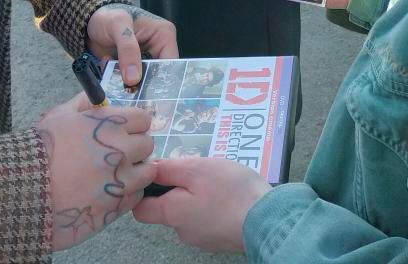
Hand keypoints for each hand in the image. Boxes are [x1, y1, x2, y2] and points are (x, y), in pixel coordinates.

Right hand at [37, 94, 154, 251]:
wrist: (25, 193)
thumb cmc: (40, 150)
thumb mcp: (59, 116)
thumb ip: (83, 104)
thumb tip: (96, 99)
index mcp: (110, 124)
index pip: (143, 119)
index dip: (133, 124)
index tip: (123, 131)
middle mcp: (122, 150)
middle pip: (147, 144)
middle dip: (135, 147)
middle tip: (118, 153)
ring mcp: (121, 181)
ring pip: (147, 172)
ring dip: (135, 172)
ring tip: (115, 175)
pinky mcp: (117, 207)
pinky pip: (135, 197)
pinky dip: (127, 194)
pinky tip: (109, 192)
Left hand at [86, 3, 178, 86]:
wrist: (91, 22)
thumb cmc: (108, 16)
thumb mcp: (118, 25)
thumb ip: (127, 49)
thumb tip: (134, 79)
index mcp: (165, 36)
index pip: (170, 65)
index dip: (161, 81)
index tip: (146, 94)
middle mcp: (159, 50)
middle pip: (159, 77)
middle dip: (143, 86)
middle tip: (127, 91)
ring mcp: (145, 62)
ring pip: (144, 83)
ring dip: (128, 85)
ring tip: (114, 78)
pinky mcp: (132, 71)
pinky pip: (131, 84)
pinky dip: (120, 84)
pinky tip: (109, 75)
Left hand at [133, 156, 269, 251]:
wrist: (267, 219)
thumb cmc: (229, 190)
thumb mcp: (196, 169)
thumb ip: (168, 170)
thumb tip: (147, 170)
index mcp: (172, 214)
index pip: (141, 210)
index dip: (144, 189)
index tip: (156, 171)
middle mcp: (182, 232)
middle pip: (167, 207)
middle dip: (177, 187)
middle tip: (196, 169)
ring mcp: (202, 238)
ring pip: (189, 211)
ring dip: (197, 194)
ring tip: (216, 179)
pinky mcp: (219, 239)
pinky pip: (206, 217)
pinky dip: (212, 204)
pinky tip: (227, 193)